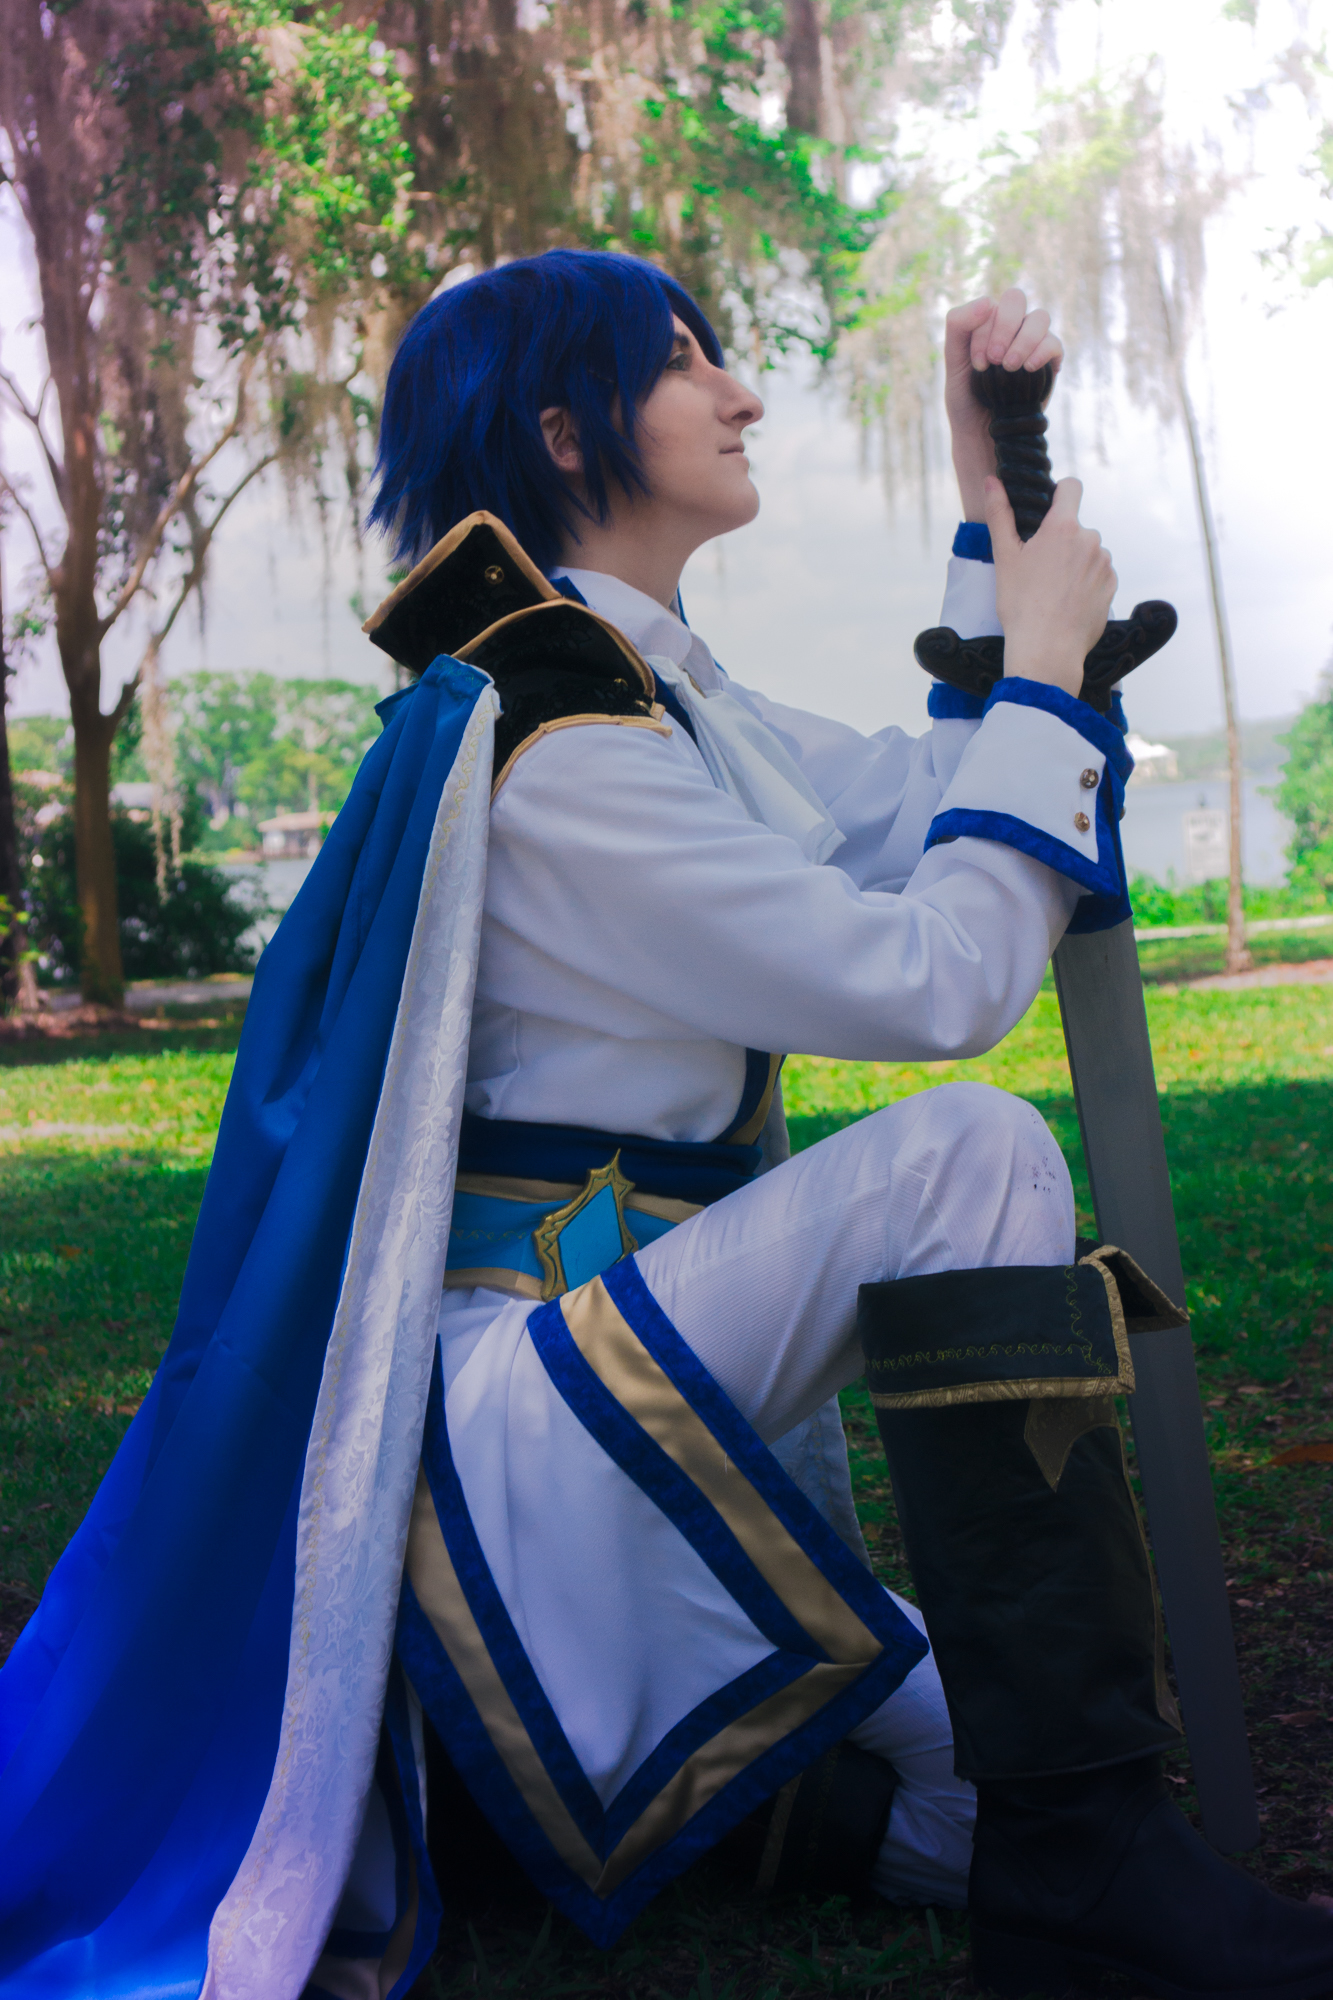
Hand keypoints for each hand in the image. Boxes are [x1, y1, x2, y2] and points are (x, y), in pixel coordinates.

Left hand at [945, 290, 1062, 520]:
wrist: (982, 433)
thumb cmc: (966, 397)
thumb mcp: (953, 363)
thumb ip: (958, 326)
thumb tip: (987, 301)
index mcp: (987, 322)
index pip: (991, 305)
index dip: (985, 331)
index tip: (978, 364)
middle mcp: (1011, 327)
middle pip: (1017, 298)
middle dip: (1005, 326)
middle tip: (995, 360)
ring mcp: (1031, 343)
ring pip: (1039, 318)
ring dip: (1024, 340)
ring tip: (1010, 368)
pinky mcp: (1048, 363)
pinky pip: (1055, 343)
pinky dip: (1043, 352)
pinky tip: (1028, 369)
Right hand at [986, 476, 1115, 698]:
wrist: (1047, 650)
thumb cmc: (1021, 605)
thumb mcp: (1004, 557)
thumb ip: (999, 513)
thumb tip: (991, 480)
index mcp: (1062, 527)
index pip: (1071, 486)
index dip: (1059, 493)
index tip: (1048, 511)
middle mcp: (1090, 539)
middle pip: (1076, 526)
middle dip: (1062, 540)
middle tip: (1040, 569)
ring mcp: (1104, 563)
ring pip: (1088, 551)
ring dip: (1075, 562)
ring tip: (1054, 590)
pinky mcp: (1112, 586)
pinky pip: (1099, 574)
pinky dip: (1086, 582)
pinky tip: (1068, 602)